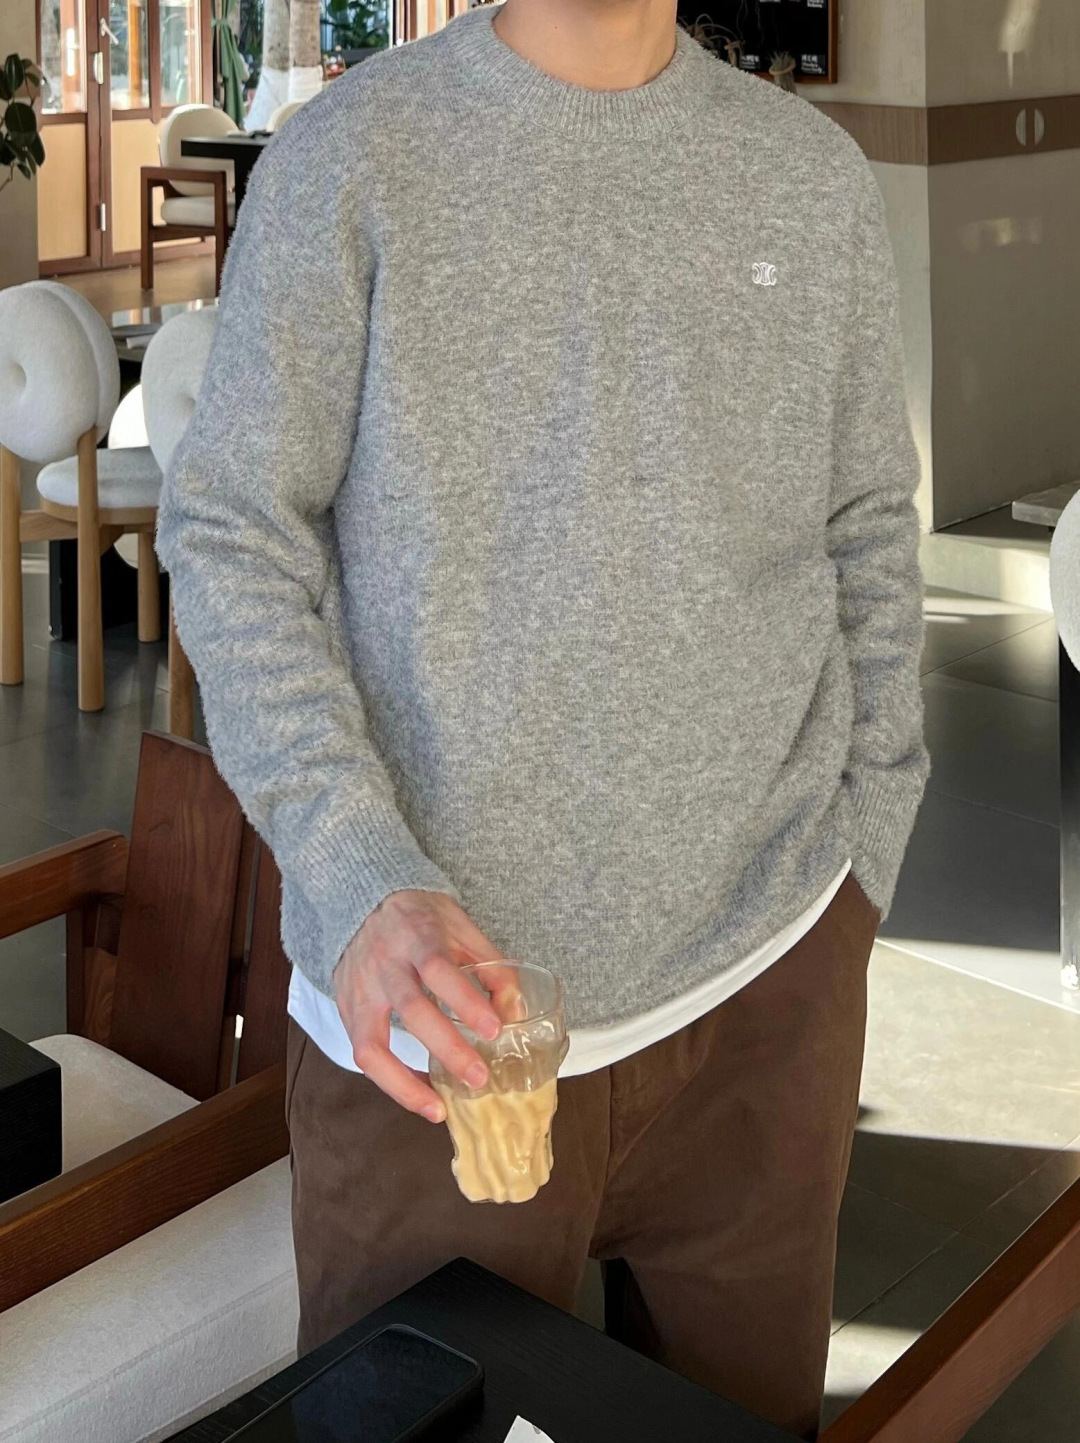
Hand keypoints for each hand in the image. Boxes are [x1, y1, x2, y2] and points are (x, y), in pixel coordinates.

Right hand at [334, 889, 503, 1121]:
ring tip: (437, 1108)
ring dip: (404, 1082)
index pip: (438, 968)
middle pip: (411, 1009)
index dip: (465, 1001)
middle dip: (446, 1047)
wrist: (364, 900)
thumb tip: (514, 1012)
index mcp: (416, 935)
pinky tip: (418, 1093)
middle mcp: (383, 962)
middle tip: (478, 1077)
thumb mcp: (461, 927)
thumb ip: (490, 967)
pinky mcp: (345, 1008)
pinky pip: (362, 1052)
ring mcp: (359, 988)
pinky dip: (389, 1079)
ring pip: (371, 1043)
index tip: (494, 1030)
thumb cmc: (420, 917)